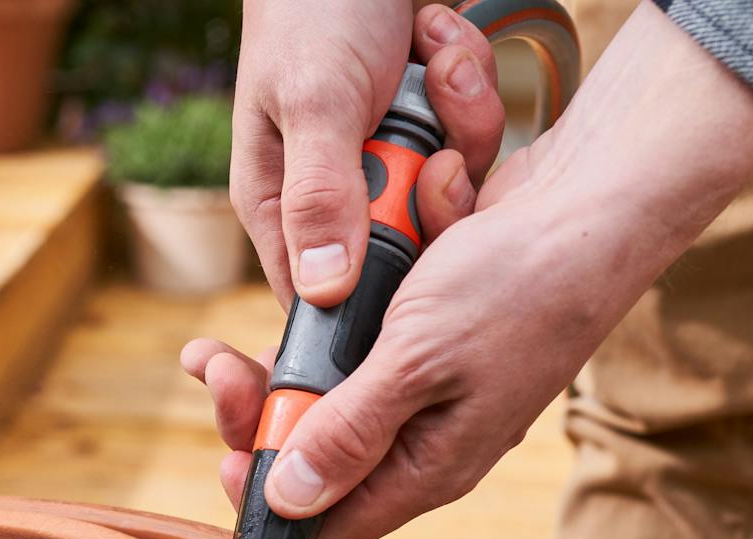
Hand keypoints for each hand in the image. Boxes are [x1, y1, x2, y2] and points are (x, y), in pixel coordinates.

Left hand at [191, 3, 752, 538]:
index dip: (272, 501)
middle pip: (318, 451)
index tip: (223, 452)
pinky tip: (355, 275)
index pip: (333, 522)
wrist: (594, 200)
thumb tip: (290, 504)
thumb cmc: (520, 283)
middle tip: (215, 364)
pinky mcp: (423, 330)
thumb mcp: (417, 360)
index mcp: (429, 465)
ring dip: (293, 346)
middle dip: (260, 408)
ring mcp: (425, 382)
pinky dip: (349, 299)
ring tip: (241, 329)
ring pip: (328, 385)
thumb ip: (350, 431)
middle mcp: (425, 435)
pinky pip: (361, 330)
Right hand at [233, 2, 507, 308]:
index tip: (414, 252)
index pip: (325, 296)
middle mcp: (336, 196)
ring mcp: (388, 161)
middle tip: (427, 133)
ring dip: (458, 116)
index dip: (374, 292)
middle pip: (408, 245)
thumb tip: (323, 293)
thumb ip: (320, 195)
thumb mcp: (315, 102)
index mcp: (282, 207)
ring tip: (435, 58)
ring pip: (450, 186)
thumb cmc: (314, 11)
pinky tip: (437, 36)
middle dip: (433, 182)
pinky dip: (465, 83)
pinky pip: (470, 136)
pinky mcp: (427, 129)